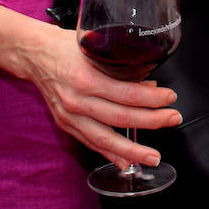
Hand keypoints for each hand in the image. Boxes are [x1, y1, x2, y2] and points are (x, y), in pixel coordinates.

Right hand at [16, 22, 182, 169]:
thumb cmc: (67, 46)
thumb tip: (150, 84)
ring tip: (153, 157)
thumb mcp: (96, 48)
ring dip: (132, 151)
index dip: (152, 99)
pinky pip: (90, 143)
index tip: (170, 98)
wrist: (34, 54)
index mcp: (86, 77)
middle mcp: (77, 100)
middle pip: (120, 118)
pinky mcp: (65, 124)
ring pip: (105, 138)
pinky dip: (110, 154)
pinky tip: (127, 162)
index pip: (127, 94)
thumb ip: (121, 66)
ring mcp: (69, 115)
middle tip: (173, 119)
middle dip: (151, 122)